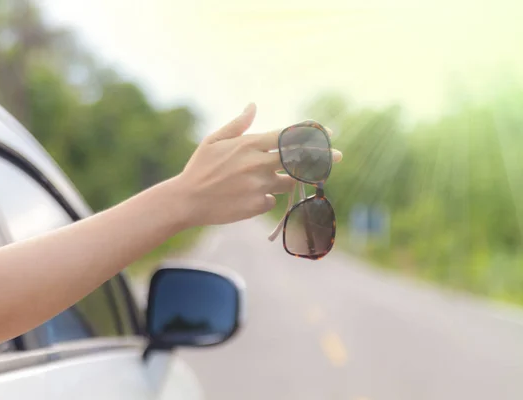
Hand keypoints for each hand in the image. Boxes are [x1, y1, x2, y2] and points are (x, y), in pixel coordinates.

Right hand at [177, 103, 341, 226]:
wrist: (187, 200)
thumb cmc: (200, 167)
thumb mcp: (214, 140)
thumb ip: (238, 124)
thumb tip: (253, 105)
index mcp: (250, 144)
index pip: (288, 135)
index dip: (310, 132)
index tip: (327, 132)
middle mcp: (258, 163)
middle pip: (299, 159)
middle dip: (322, 157)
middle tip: (339, 156)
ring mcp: (260, 185)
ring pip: (288, 181)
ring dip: (288, 179)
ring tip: (270, 179)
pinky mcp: (258, 205)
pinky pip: (272, 198)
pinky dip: (266, 196)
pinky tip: (246, 196)